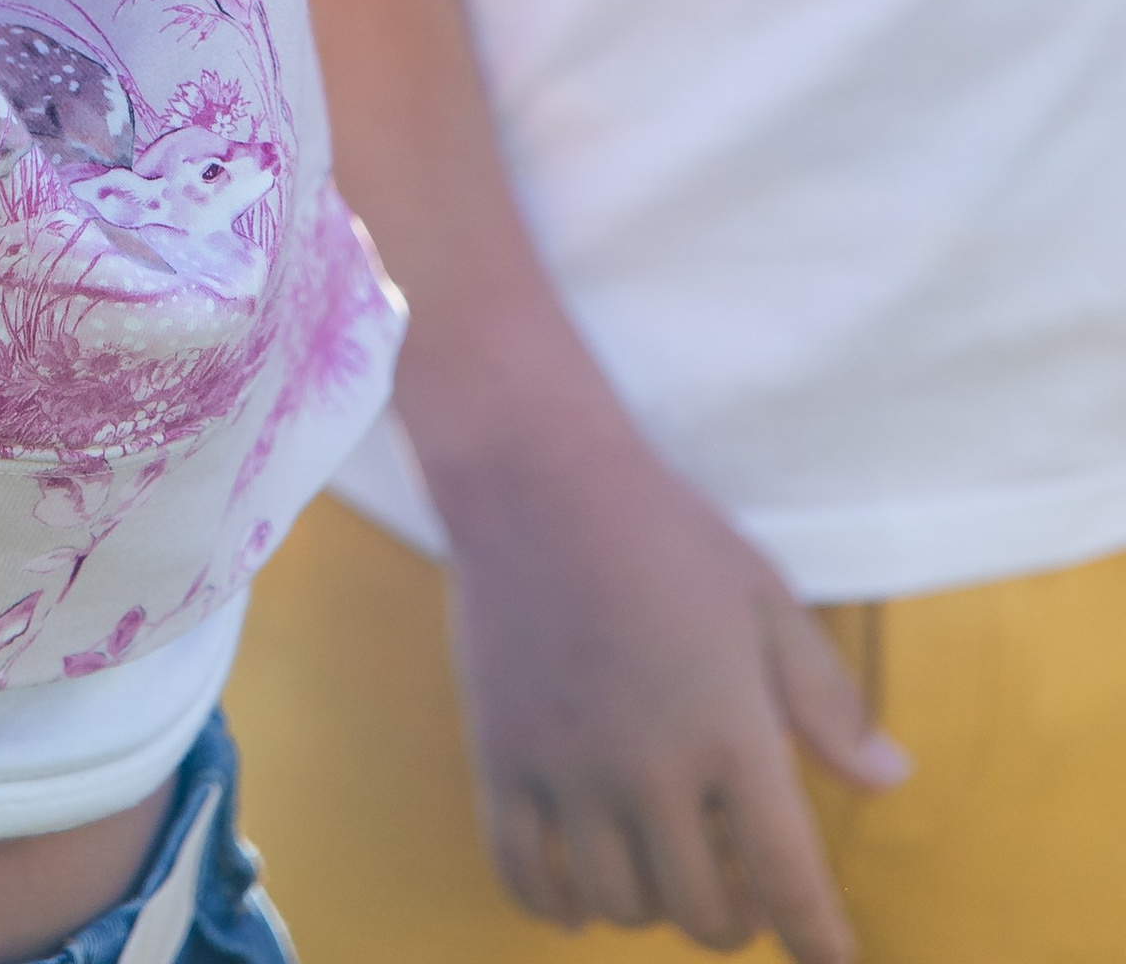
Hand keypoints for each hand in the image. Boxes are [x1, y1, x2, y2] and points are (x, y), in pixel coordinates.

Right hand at [438, 419, 910, 959]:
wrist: (536, 477)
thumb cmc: (667, 533)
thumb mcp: (768, 602)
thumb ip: (828, 703)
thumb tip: (892, 781)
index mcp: (729, 732)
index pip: (788, 881)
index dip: (818, 939)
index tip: (831, 959)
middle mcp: (648, 769)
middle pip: (701, 910)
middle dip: (736, 920)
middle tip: (742, 891)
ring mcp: (565, 769)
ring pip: (617, 905)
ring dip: (654, 908)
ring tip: (666, 871)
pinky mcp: (500, 757)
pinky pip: (521, 875)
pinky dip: (556, 908)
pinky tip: (580, 898)